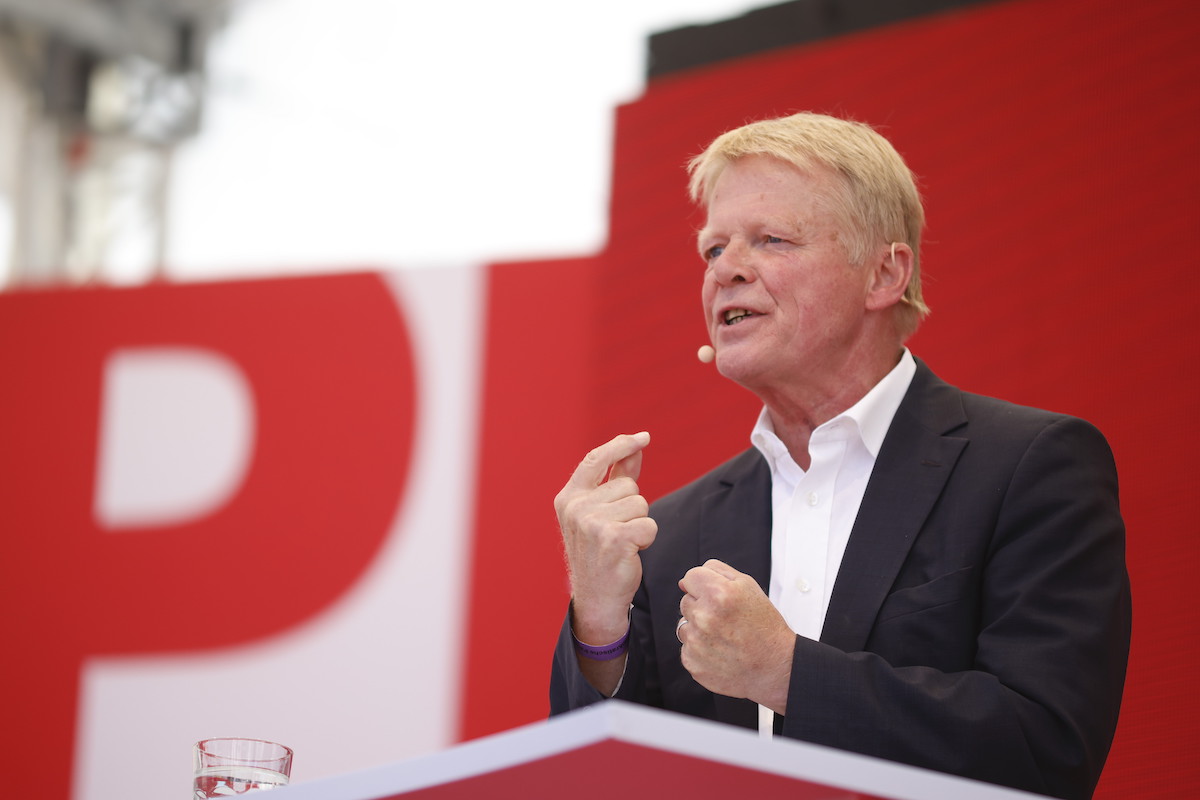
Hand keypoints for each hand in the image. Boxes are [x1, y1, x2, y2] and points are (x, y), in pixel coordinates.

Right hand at [555, 432, 656, 642]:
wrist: (597, 598)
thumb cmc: (600, 553)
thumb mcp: (601, 512)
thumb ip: (616, 477)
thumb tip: (635, 448)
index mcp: (568, 498)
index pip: (596, 459)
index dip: (620, 445)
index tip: (643, 438)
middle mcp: (576, 507)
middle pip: (628, 485)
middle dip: (632, 507)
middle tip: (616, 532)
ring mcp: (592, 522)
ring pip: (641, 504)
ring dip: (640, 523)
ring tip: (622, 543)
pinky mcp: (613, 538)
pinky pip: (649, 524)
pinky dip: (647, 538)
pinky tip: (630, 552)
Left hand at [678, 559, 794, 713]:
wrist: (775, 666)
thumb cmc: (764, 626)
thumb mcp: (748, 586)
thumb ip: (715, 572)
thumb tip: (684, 582)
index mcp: (718, 594)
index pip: (690, 577)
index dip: (704, 585)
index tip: (716, 597)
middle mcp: (704, 617)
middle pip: (686, 601)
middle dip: (702, 606)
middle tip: (726, 619)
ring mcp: (696, 642)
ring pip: (684, 625)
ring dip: (699, 628)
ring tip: (724, 636)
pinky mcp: (692, 663)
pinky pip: (686, 647)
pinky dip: (700, 649)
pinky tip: (720, 651)